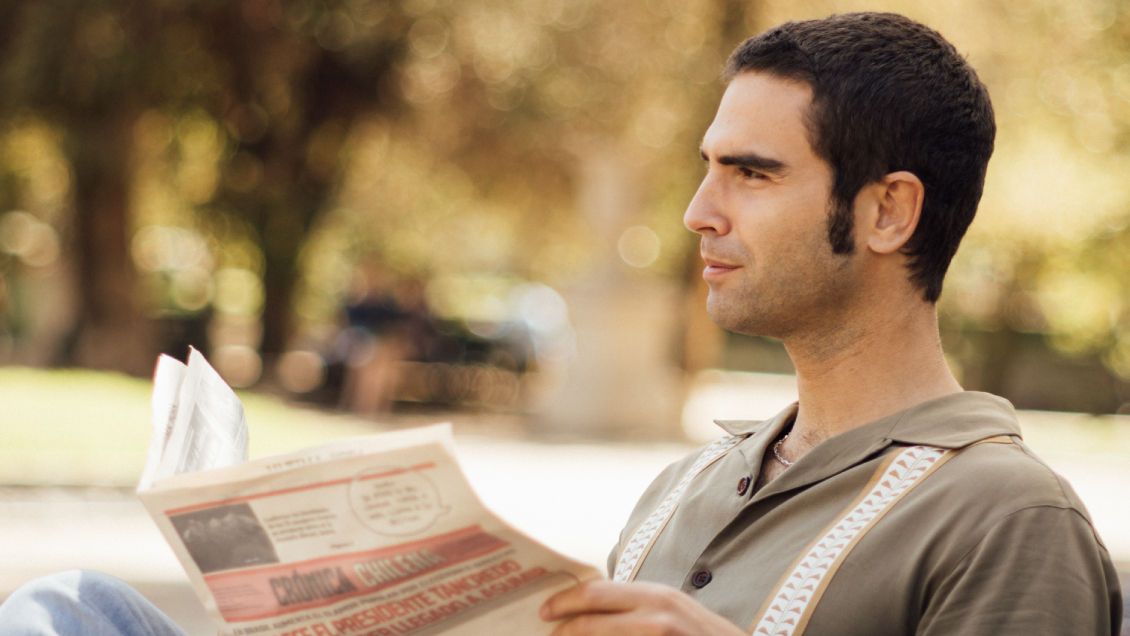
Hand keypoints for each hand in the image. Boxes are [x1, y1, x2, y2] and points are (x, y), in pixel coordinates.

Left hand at [539, 580, 747, 635]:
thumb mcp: (674, 611)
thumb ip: (638, 608)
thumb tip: (593, 608)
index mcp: (655, 596)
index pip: (595, 593)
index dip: (564, 602)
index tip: (545, 612)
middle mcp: (656, 616)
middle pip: (589, 622)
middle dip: (562, 630)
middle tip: (548, 635)